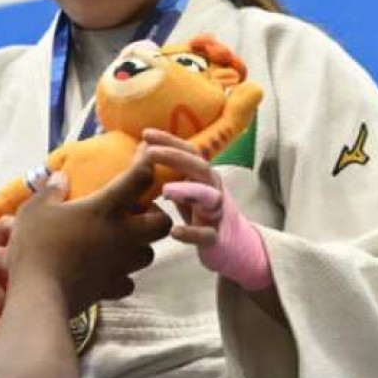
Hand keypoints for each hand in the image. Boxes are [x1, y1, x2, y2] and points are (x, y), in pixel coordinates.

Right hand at [9, 151, 173, 316]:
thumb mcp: (34, 209)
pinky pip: (129, 280)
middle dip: (157, 214)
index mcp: (106, 208)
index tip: (146, 153)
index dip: (147, 162)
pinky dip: (122, 274)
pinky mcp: (114, 288)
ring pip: (149, 254)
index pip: (139, 178)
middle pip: (162, 223)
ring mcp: (122, 264)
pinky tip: (108, 270)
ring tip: (123, 241)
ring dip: (141, 245)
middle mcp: (123, 235)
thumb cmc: (37, 245)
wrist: (40, 294)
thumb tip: (62, 177)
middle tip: (137, 212)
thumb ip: (51, 191)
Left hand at [143, 129, 272, 291]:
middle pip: (200, 168)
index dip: (170, 141)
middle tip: (150, 153)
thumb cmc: (203, 212)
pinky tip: (174, 232)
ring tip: (165, 190)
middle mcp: (213, 190)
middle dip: (176, 157)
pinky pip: (206, 234)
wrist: (236, 244)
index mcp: (203, 177)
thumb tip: (141, 151)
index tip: (146, 133)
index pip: (190, 152)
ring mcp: (217, 213)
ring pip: (210, 197)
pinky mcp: (216, 237)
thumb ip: (171, 172)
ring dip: (188, 191)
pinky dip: (191, 233)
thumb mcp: (188, 188)